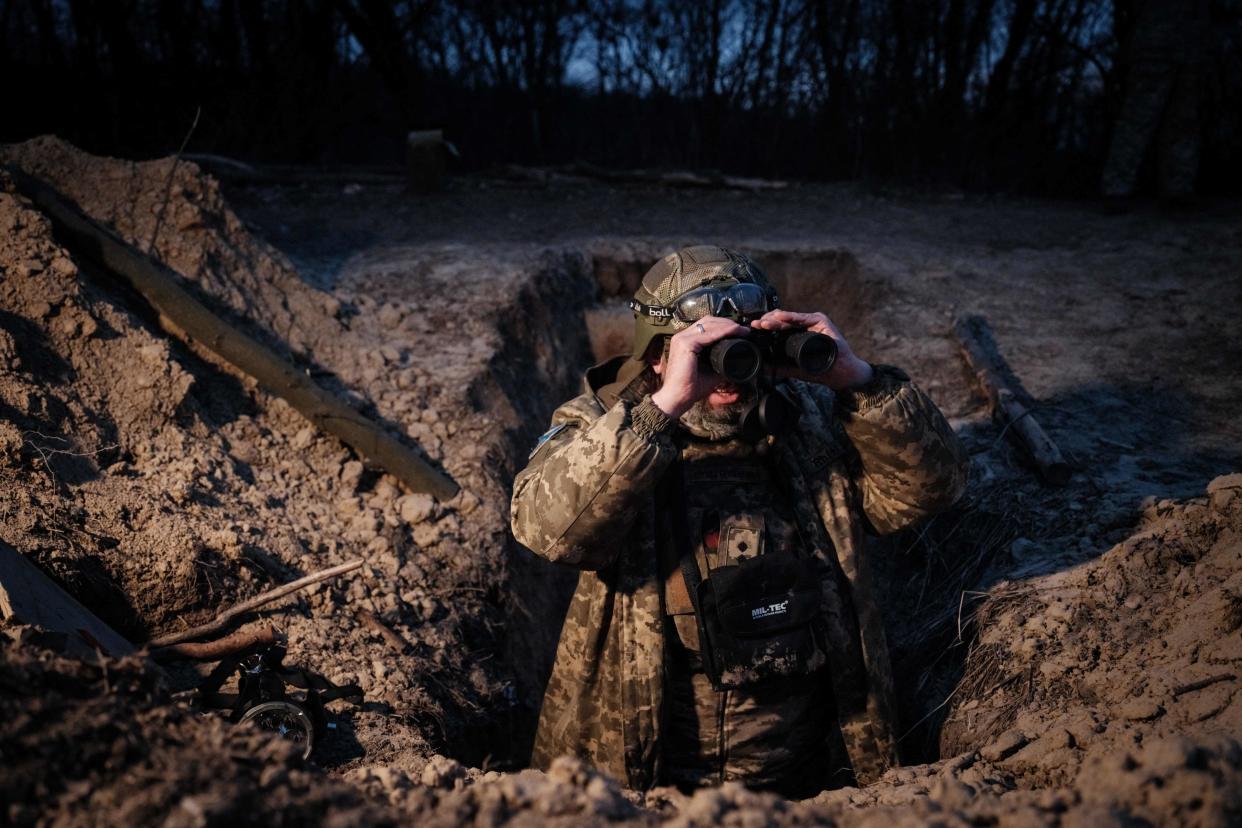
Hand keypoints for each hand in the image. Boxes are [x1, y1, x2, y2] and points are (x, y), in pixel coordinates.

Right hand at [650, 315, 750, 418]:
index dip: (723, 325)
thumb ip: (721, 362)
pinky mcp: (685, 344)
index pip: (705, 326)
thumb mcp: (710, 371)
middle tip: (742, 329)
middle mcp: (681, 337)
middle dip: (726, 322)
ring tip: (741, 330)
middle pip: (707, 321)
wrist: (677, 398)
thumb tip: (737, 359)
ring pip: (708, 324)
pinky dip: (723, 332)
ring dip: (727, 325)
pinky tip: (734, 332)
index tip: (739, 330)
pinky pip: (708, 334)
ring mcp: (682, 339)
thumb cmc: (690, 387)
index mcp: (685, 341)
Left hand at [749, 309, 872, 389]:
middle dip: (767, 322)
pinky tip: (779, 318)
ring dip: (774, 319)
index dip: (765, 329)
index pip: (778, 328)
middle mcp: (804, 326)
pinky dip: (789, 317)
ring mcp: (812, 322)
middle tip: (755, 326)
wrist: (841, 373)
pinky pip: (801, 317)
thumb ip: (779, 366)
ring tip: (763, 323)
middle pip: (781, 321)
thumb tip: (762, 367)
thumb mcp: (795, 368)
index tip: (753, 331)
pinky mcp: (820, 320)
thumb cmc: (820, 370)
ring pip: (789, 318)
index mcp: (797, 335)